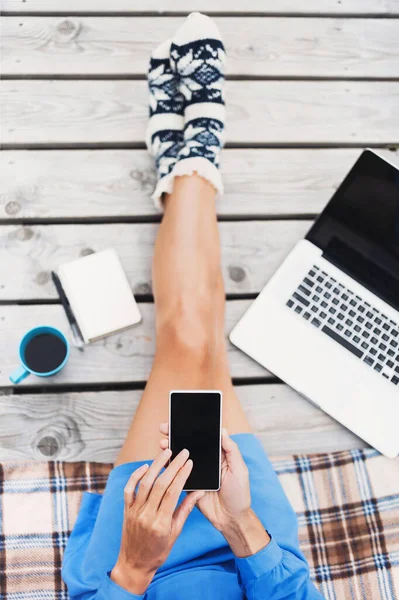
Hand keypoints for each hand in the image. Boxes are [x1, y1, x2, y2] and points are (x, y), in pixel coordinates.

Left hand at [111, 448, 203, 594]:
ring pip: (145, 482)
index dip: (182, 475)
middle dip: (172, 465)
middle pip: (160, 484)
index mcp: (161, 523)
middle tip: (182, 453)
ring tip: (166, 453)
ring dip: (156, 465)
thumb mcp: (175, 533)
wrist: (134, 565)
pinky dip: (136, 476)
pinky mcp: (126, 510)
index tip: (189, 463)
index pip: (173, 492)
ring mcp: (134, 511)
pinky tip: (145, 467)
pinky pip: (129, 489)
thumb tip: (198, 492)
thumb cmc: (158, 552)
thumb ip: (185, 510)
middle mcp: (146, 515)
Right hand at [159, 424, 268, 556]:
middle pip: (188, 445)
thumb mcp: (239, 470)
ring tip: (162, 443)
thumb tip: (223, 431)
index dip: (192, 428)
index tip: (180, 420)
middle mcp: (205, 461)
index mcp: (218, 455)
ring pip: (180, 458)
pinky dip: (169, 467)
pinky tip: (162, 461)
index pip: (203, 438)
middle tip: (165, 428)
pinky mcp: (188, 485)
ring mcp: (196, 472)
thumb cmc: (239, 494)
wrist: (231, 519)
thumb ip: (232, 451)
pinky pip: (177, 474)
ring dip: (170, 449)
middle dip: (175, 435)